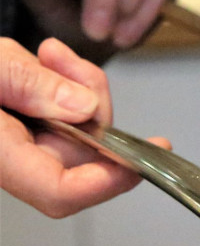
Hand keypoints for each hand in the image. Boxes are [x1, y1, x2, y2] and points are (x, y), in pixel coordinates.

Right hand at [0, 37, 169, 216]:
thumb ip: (24, 83)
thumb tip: (81, 106)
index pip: (61, 192)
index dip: (108, 181)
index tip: (141, 156)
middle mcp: (9, 159)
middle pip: (79, 156)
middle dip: (91, 110)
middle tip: (64, 62)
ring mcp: (16, 145)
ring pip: (75, 132)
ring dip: (76, 89)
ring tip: (48, 53)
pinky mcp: (22, 128)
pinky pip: (59, 115)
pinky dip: (62, 85)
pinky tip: (44, 58)